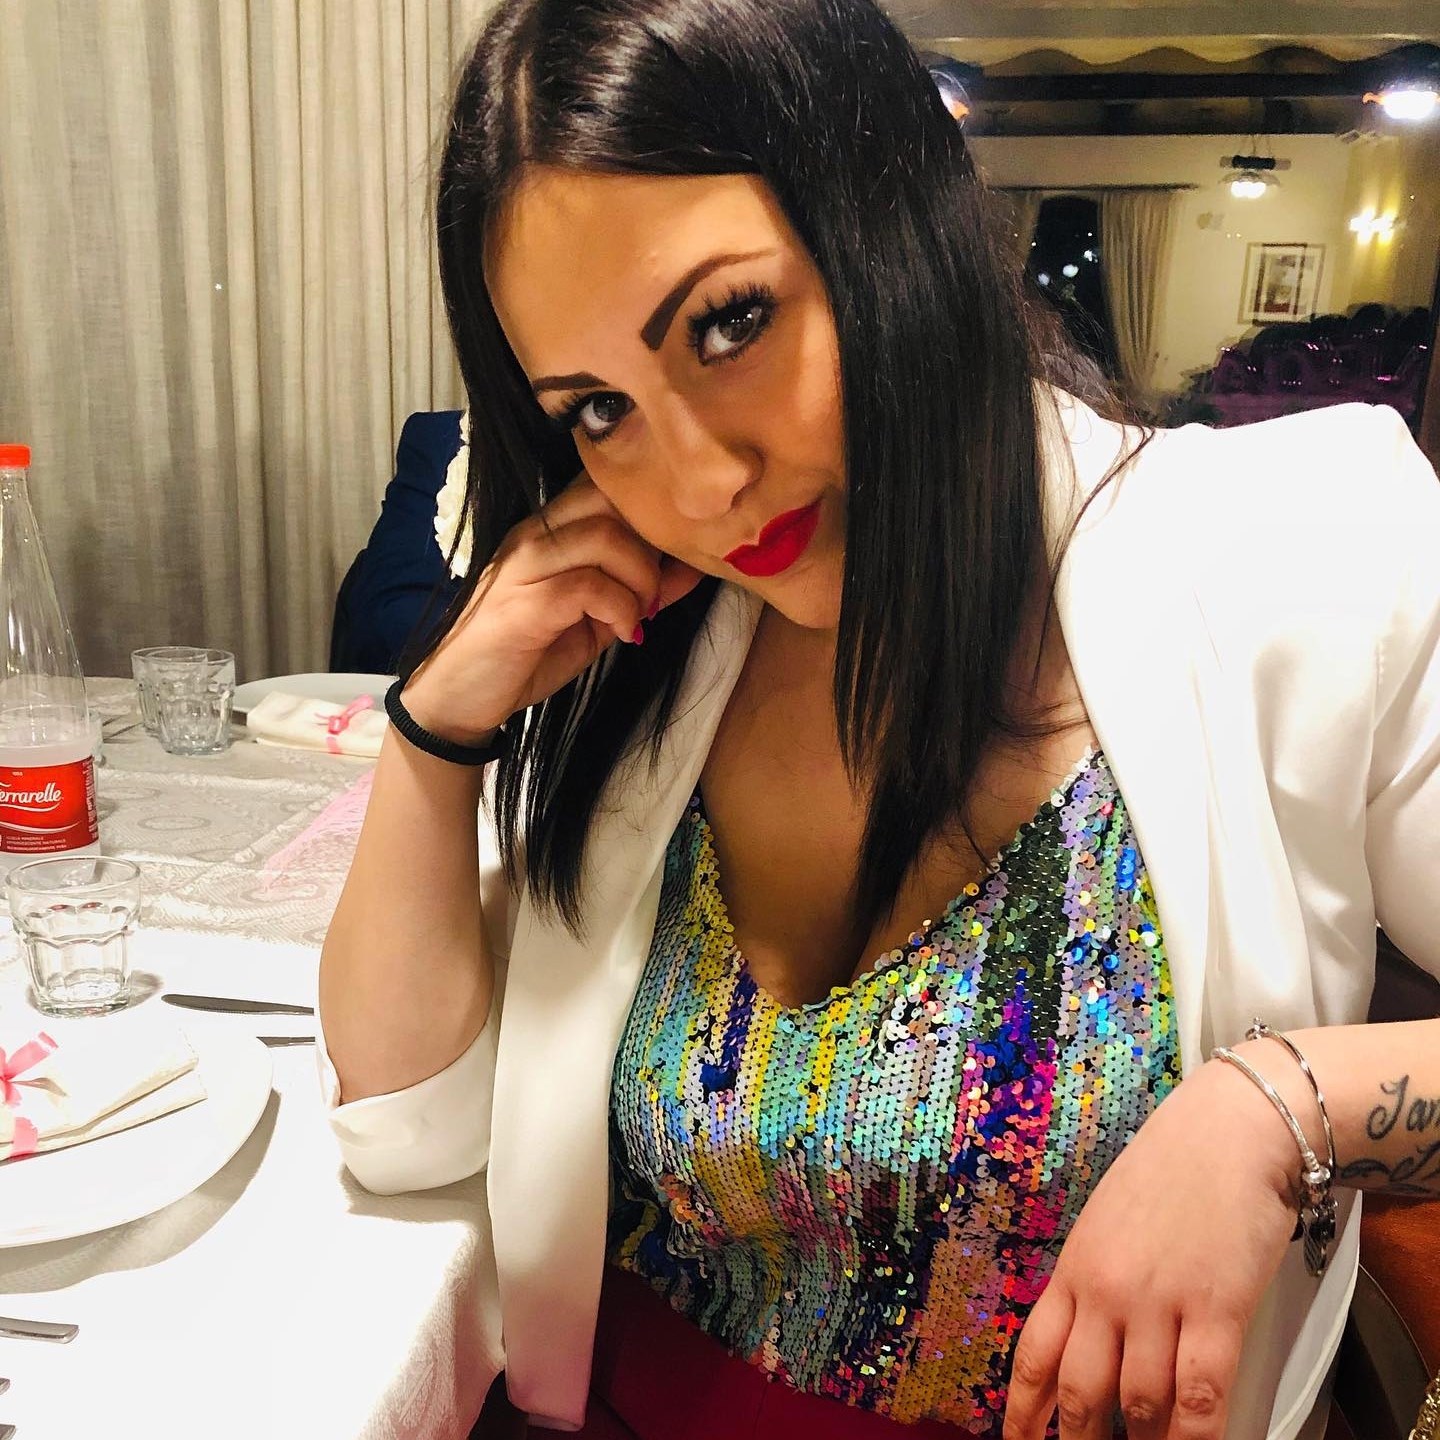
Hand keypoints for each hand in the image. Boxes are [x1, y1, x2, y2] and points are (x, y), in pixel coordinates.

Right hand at [401, 472, 703, 744]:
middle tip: (655, 589)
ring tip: (638, 614)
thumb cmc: (526, 655)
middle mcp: (534, 533)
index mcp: (550, 528)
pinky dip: (621, 609)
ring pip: (606, 537)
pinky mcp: (524, 601)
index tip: (673, 550)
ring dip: (640, 579)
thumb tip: (692, 565)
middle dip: (651, 541)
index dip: (649, 508)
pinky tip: (622, 634)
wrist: (460, 697)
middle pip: (611, 498)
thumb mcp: (595, 619)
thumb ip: (637, 588)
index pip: (605, 483)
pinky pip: (590, 586)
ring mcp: (526, 563)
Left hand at [1002, 1056, 1301, 1438]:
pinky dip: (1195, 1438)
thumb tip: (1088, 1343)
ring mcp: (1158, 1302)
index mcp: (1073, 1268)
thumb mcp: (1105, 1222)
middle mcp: (1106, 1291)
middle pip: (1080, 1395)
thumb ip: (1092, 1282)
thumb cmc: (1171, 1170)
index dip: (1023, 1416)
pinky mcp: (1216, 1310)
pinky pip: (1200, 1397)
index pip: (1033, 1358)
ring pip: (1140, 1407)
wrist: (1229, 1132)